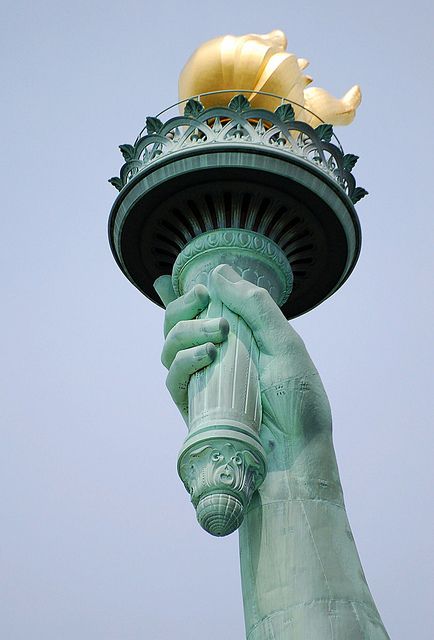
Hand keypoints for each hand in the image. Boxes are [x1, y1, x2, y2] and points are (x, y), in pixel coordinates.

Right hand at [154, 264, 336, 480]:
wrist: (296, 454)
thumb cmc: (298, 402)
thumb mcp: (284, 344)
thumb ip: (255, 306)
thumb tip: (218, 272)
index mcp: (240, 341)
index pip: (203, 310)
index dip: (192, 294)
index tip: (204, 286)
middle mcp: (217, 359)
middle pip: (177, 324)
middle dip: (183, 306)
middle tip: (204, 300)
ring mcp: (202, 383)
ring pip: (169, 346)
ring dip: (186, 330)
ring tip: (218, 334)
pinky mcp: (192, 407)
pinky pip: (172, 377)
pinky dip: (184, 359)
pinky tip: (207, 355)